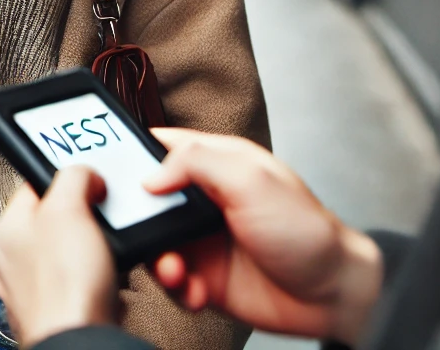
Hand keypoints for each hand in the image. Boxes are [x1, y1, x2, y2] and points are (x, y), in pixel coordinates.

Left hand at [0, 170, 116, 346]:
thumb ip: (73, 177)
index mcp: (6, 231)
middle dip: (86, 213)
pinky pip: (85, 275)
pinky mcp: (61, 305)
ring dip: (97, 244)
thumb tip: (84, 173)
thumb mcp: (68, 208)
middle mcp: (14, 260)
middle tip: (100, 215)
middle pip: (57, 215)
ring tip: (107, 249)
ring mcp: (37, 286)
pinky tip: (108, 274)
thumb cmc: (64, 286)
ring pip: (73, 246)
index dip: (67, 177)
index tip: (89, 180)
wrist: (80, 341)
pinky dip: (101, 272)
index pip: (34, 184)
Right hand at [145, 129, 383, 345]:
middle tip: (144, 232)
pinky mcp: (206, 277)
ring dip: (159, 260)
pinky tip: (195, 291)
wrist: (329, 294)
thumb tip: (151, 174)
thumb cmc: (304, 229)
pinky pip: (172, 282)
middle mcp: (207, 198)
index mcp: (218, 162)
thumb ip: (198, 163)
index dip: (135, 152)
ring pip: (156, 243)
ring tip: (176, 270)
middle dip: (139, 219)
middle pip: (150, 199)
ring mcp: (205, 238)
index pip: (166, 145)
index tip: (110, 169)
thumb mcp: (251, 180)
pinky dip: (177, 289)